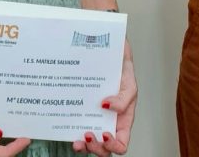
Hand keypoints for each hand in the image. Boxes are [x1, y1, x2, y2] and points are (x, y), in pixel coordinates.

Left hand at [72, 41, 136, 155]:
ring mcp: (94, 117)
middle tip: (87, 135)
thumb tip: (108, 107)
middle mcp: (108, 122)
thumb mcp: (130, 83)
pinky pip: (76, 123)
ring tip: (76, 140)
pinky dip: (71, 129)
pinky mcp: (81, 109)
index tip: (104, 134)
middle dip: (95, 148)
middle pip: (103, 148)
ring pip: (89, 141)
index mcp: (122, 120)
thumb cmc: (122, 70)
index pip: (120, 144)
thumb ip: (124, 99)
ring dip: (83, 145)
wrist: (108, 51)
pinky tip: (69, 125)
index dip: (113, 145)